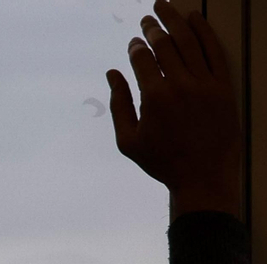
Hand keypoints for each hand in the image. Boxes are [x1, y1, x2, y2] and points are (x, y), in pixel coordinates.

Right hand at [107, 0, 242, 218]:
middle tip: (147, 17)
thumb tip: (112, 74)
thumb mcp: (128, 140)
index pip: (143, 59)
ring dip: (176, 21)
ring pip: (189, 42)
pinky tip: (195, 19)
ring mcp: (205, 84)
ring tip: (166, 7)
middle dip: (154, 27)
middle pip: (166, 45)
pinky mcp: (223, 86)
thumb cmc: (162, 161)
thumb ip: (118, 105)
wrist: (204, 175)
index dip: (136, 47)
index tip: (134, 42)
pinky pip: (214, 51)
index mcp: (154, 99)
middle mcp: (181, 86)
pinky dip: (204, 32)